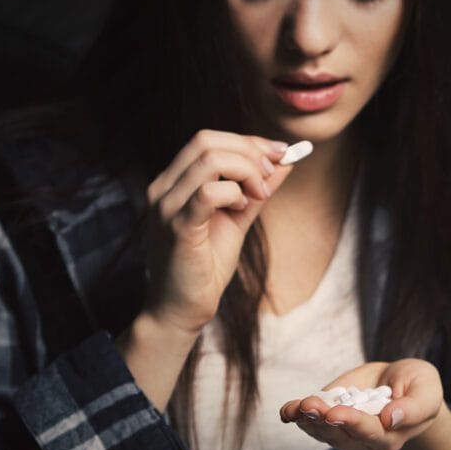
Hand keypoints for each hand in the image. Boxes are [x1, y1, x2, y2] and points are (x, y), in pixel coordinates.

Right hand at [142, 129, 294, 336]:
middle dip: (249, 151)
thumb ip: (257, 189)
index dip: (248, 141)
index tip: (281, 153)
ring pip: (209, 159)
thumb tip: (286, 162)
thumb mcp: (238, 218)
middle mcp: (164, 188)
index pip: (207, 140)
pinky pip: (208, 192)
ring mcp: (167, 206)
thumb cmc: (206, 266)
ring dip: (245, 171)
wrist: (182, 309)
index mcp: (174, 182)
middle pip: (206, 140)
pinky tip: (242, 208)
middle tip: (271, 175)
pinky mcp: (178, 227)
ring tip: (259, 196)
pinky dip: (234, 193)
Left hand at [279, 359, 444, 449]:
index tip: (335, 412)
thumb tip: (391, 419)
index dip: (352, 423)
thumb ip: (413, 408)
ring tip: (296, 406)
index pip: (369, 433)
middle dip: (323, 420)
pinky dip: (296, 415)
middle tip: (309, 406)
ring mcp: (344, 432)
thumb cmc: (419, 387)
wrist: (402, 382)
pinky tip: (287, 410)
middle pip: (340, 435)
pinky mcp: (330, 418)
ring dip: (306, 419)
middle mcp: (364, 441)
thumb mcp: (426, 392)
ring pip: (322, 431)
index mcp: (391, 436)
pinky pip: (310, 422)